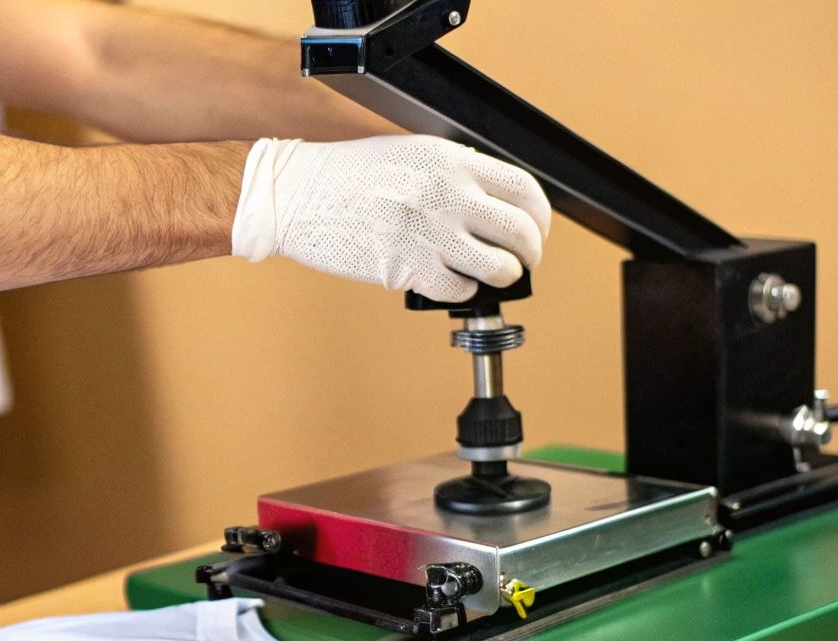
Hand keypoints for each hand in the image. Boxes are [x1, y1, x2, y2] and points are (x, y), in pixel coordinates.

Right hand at [231, 135, 551, 301]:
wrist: (297, 194)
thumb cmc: (347, 175)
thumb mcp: (412, 153)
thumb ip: (455, 172)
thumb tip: (491, 201)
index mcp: (452, 161)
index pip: (524, 189)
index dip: (540, 216)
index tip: (536, 228)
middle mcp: (447, 195)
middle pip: (521, 232)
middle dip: (531, 253)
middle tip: (523, 260)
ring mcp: (429, 233)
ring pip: (499, 267)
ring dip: (503, 276)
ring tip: (492, 275)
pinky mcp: (408, 268)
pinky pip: (459, 290)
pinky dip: (462, 291)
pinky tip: (450, 281)